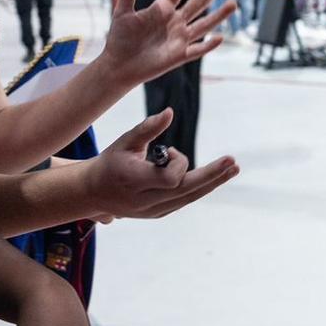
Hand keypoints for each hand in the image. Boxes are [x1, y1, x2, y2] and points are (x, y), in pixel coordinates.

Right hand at [87, 109, 240, 218]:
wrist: (92, 192)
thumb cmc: (110, 162)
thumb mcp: (125, 141)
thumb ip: (148, 128)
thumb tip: (170, 112)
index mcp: (135, 181)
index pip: (170, 179)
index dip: (178, 162)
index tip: (169, 149)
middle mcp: (145, 200)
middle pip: (186, 190)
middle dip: (212, 175)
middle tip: (233, 163)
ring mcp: (152, 211)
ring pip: (188, 198)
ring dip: (211, 182)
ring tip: (232, 169)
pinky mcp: (157, 214)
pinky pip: (183, 201)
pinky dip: (198, 188)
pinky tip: (214, 177)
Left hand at [103, 0, 234, 87]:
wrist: (118, 65)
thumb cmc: (119, 38)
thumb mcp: (122, 10)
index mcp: (161, 9)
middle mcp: (174, 22)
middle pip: (198, 3)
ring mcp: (178, 39)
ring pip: (204, 24)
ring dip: (219, 15)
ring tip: (234, 3)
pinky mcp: (179, 56)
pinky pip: (197, 50)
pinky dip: (208, 45)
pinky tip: (220, 37)